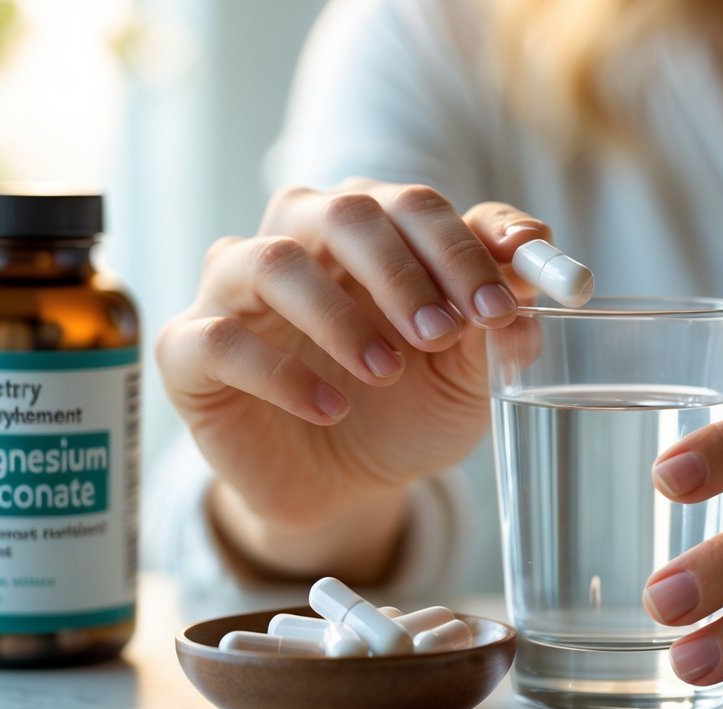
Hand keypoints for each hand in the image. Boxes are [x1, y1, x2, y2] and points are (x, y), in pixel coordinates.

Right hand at [156, 181, 548, 575]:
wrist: (344, 487)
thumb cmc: (405, 413)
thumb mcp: (466, 375)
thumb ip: (496, 321)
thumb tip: (531, 267)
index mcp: (372, 234)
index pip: (417, 206)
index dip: (465, 248)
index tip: (503, 305)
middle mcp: (300, 241)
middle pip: (346, 212)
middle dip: (405, 270)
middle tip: (445, 333)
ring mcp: (237, 291)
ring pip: (273, 260)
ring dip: (340, 314)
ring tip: (387, 371)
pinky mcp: (190, 351)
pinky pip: (220, 339)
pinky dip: (280, 373)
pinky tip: (329, 409)